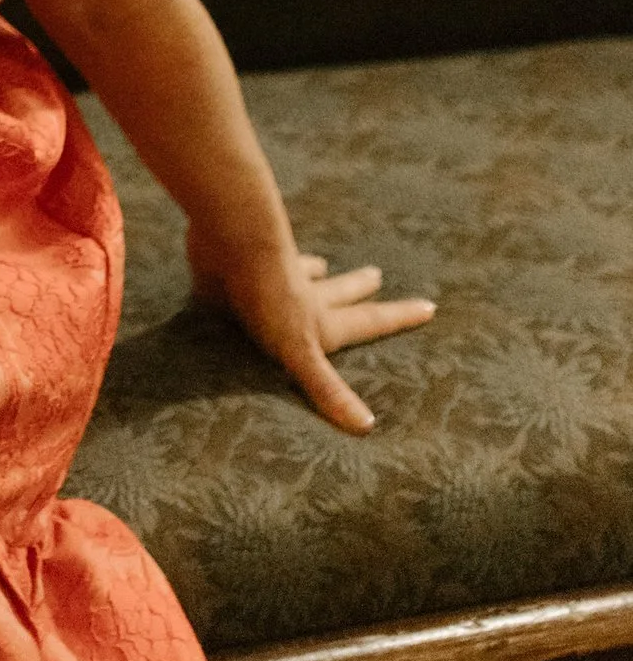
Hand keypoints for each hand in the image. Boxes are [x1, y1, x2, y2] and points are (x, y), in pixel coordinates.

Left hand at [190, 223, 435, 433]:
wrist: (229, 233)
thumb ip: (326, 387)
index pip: (369, 321)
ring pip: (297, 273)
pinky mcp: (232, 269)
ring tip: (320, 264)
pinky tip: (241, 261)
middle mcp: (300, 295)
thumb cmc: (266, 295)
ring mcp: (266, 277)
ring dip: (311, 270)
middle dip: (357, 288)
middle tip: (376, 275)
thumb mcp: (299, 350)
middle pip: (336, 291)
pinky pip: (247, 270)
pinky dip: (251, 266)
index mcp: (319, 319)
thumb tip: (367, 427)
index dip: (399, 318)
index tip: (430, 307)